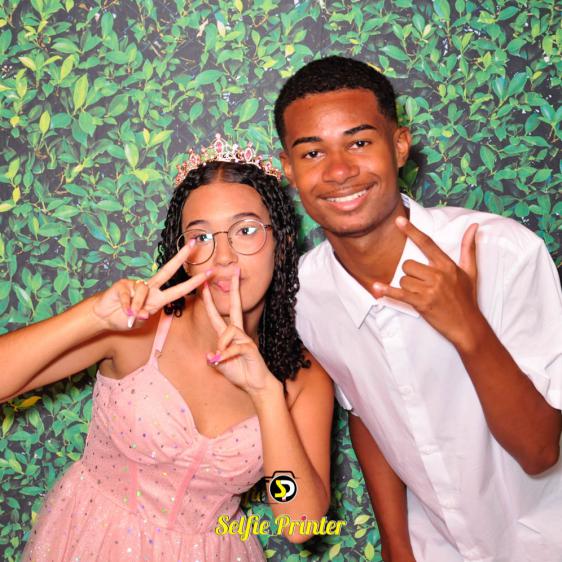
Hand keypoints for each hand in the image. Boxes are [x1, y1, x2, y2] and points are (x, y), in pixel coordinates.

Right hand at [91, 243, 211, 330]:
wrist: (103, 316)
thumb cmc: (124, 318)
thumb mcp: (139, 321)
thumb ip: (144, 316)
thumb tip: (144, 313)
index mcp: (159, 298)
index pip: (180, 288)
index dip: (194, 282)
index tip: (208, 274)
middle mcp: (150, 288)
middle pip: (168, 270)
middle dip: (181, 257)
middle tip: (194, 244)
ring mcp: (137, 284)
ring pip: (143, 292)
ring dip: (137, 306)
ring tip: (130, 316)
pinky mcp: (123, 284)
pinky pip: (128, 296)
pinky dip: (126, 306)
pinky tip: (124, 312)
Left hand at [201, 268, 278, 397]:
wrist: (256, 385)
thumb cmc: (240, 373)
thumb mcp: (221, 366)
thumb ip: (214, 359)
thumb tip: (209, 355)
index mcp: (229, 335)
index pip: (218, 315)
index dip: (210, 301)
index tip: (204, 286)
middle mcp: (238, 333)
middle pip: (236, 306)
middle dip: (235, 288)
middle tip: (234, 270)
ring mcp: (245, 339)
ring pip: (229, 332)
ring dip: (222, 345)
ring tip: (221, 359)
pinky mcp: (250, 347)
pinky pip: (234, 347)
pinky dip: (226, 355)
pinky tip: (223, 361)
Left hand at [373, 216, 481, 349]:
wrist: (467, 325)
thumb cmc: (467, 298)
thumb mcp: (470, 272)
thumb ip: (469, 248)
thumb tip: (474, 226)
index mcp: (447, 265)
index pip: (427, 243)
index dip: (412, 231)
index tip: (399, 221)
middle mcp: (438, 275)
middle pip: (408, 264)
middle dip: (410, 274)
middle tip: (422, 284)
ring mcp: (429, 290)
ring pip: (403, 279)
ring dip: (407, 286)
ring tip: (421, 294)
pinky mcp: (421, 303)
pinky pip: (399, 293)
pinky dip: (387, 291)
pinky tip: (376, 288)